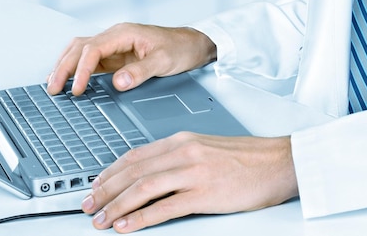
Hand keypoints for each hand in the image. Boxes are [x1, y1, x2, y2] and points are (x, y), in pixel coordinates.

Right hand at [46, 23, 216, 95]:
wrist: (193, 45)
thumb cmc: (180, 48)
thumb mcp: (164, 61)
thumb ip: (141, 71)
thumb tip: (118, 82)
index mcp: (124, 33)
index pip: (93, 49)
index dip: (82, 70)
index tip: (77, 89)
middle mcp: (115, 36)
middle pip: (80, 48)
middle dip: (64, 67)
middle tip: (53, 89)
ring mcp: (114, 45)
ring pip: (80, 51)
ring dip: (66, 65)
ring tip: (54, 84)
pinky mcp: (117, 56)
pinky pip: (91, 60)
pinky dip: (77, 69)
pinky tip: (71, 80)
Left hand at [80, 132, 297, 232]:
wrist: (279, 162)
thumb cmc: (247, 158)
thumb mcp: (207, 149)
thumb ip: (179, 158)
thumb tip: (152, 174)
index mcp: (183, 141)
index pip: (136, 156)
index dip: (111, 172)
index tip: (96, 185)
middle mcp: (184, 152)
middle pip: (133, 171)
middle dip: (105, 190)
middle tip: (87, 205)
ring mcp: (194, 172)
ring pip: (143, 188)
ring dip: (117, 205)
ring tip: (100, 219)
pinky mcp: (206, 193)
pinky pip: (166, 207)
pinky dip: (141, 217)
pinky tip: (127, 226)